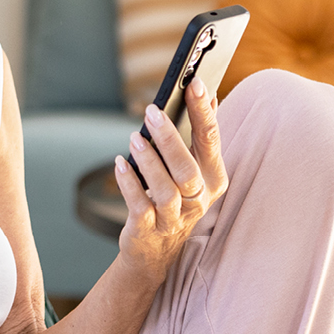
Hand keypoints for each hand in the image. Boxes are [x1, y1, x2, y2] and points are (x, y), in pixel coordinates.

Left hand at [114, 78, 228, 279]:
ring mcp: (175, 217)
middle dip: (170, 139)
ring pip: (166, 189)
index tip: (195, 83)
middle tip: (152, 111)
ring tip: (134, 137)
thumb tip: (209, 95)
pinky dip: (129, 184)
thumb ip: (201, 135)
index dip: (204, 111)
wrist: (156, 250)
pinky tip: (120, 163)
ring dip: (149, 160)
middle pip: (188, 169)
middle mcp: (199, 199)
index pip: (212, 140)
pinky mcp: (150, 229)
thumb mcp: (195, 169)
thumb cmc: (177, 198)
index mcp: (214, 177)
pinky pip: (140, 206)